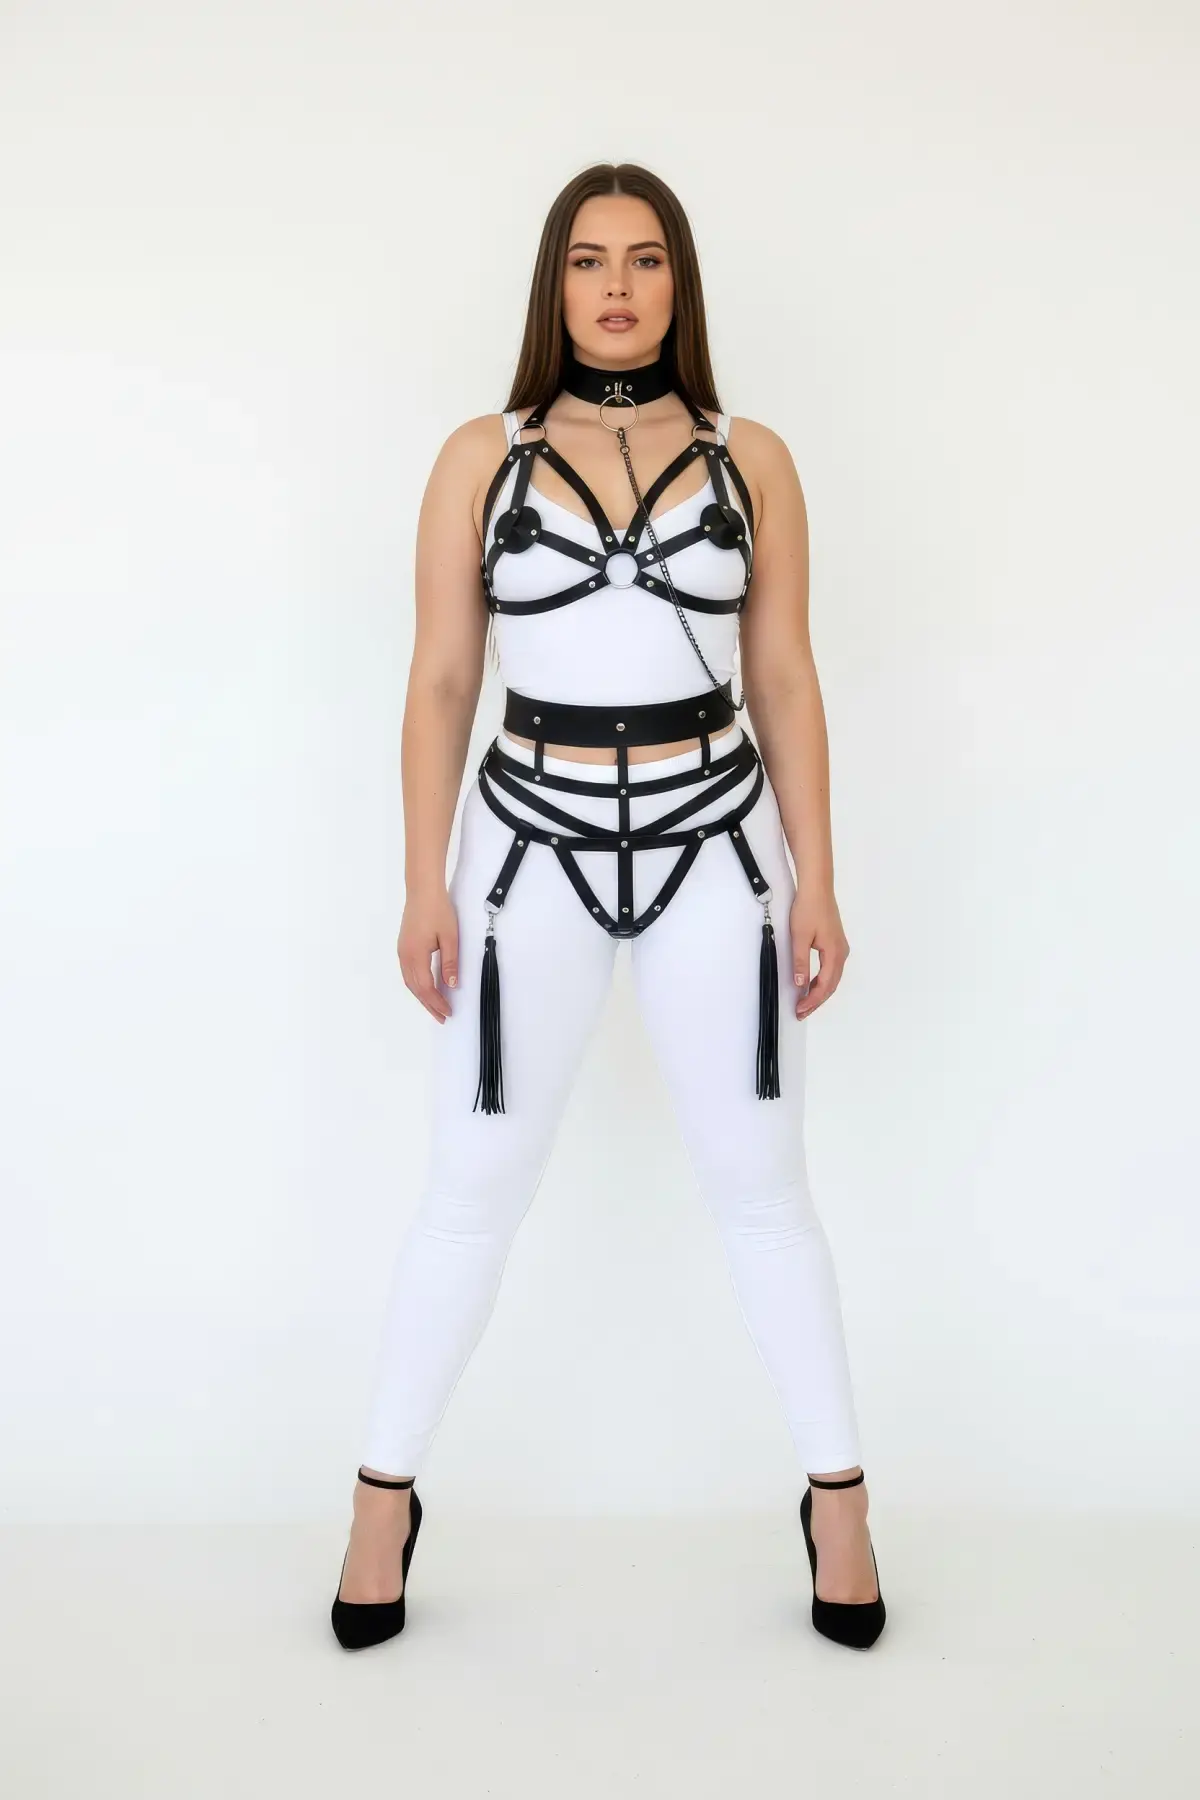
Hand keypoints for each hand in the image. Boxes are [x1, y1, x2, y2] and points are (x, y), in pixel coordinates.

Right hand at [397, 886, 459, 1022]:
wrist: (422, 890)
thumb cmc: (437, 910)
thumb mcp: (450, 937)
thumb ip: (450, 962)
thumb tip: (451, 985)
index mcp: (415, 955)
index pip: (426, 987)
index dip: (436, 1002)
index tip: (448, 1012)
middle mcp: (405, 956)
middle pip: (415, 988)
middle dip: (428, 1004)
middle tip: (441, 1017)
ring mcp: (402, 951)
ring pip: (410, 981)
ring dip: (422, 996)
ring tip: (434, 1007)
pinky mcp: (403, 946)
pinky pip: (408, 972)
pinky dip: (417, 985)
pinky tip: (426, 987)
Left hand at [790, 887, 848, 1018]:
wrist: (817, 888)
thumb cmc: (809, 909)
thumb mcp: (799, 937)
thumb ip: (800, 962)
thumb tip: (800, 984)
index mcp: (834, 954)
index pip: (824, 985)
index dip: (812, 1000)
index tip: (800, 1009)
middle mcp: (841, 953)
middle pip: (831, 985)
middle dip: (816, 1001)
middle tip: (802, 1012)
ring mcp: (840, 947)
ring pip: (832, 978)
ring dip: (820, 991)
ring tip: (806, 1002)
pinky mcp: (836, 943)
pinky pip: (832, 969)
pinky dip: (822, 980)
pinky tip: (812, 983)